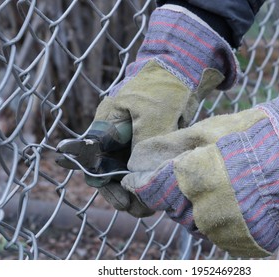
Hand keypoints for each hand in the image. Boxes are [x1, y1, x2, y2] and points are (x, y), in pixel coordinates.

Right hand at [86, 4, 238, 216]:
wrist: (184, 67)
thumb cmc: (164, 85)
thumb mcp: (152, 115)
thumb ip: (142, 145)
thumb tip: (135, 174)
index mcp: (106, 124)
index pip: (93, 162)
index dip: (104, 185)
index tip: (122, 200)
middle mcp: (115, 134)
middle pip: (109, 172)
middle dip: (122, 192)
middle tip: (139, 208)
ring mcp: (132, 137)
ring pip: (127, 171)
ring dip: (137, 187)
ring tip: (152, 204)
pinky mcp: (149, 139)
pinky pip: (144, 163)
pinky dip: (149, 176)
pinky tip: (159, 188)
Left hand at [120, 78, 278, 256]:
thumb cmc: (256, 137)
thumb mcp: (210, 130)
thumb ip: (169, 146)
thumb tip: (139, 157)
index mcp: (190, 180)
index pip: (149, 188)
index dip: (141, 181)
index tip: (136, 177)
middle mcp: (201, 212)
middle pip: (171, 206)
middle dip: (174, 191)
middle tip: (195, 172)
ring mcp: (222, 232)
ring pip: (193, 222)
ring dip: (197, 206)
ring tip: (221, 183)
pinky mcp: (240, 244)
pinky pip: (217, 233)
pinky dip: (219, 218)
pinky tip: (235, 200)